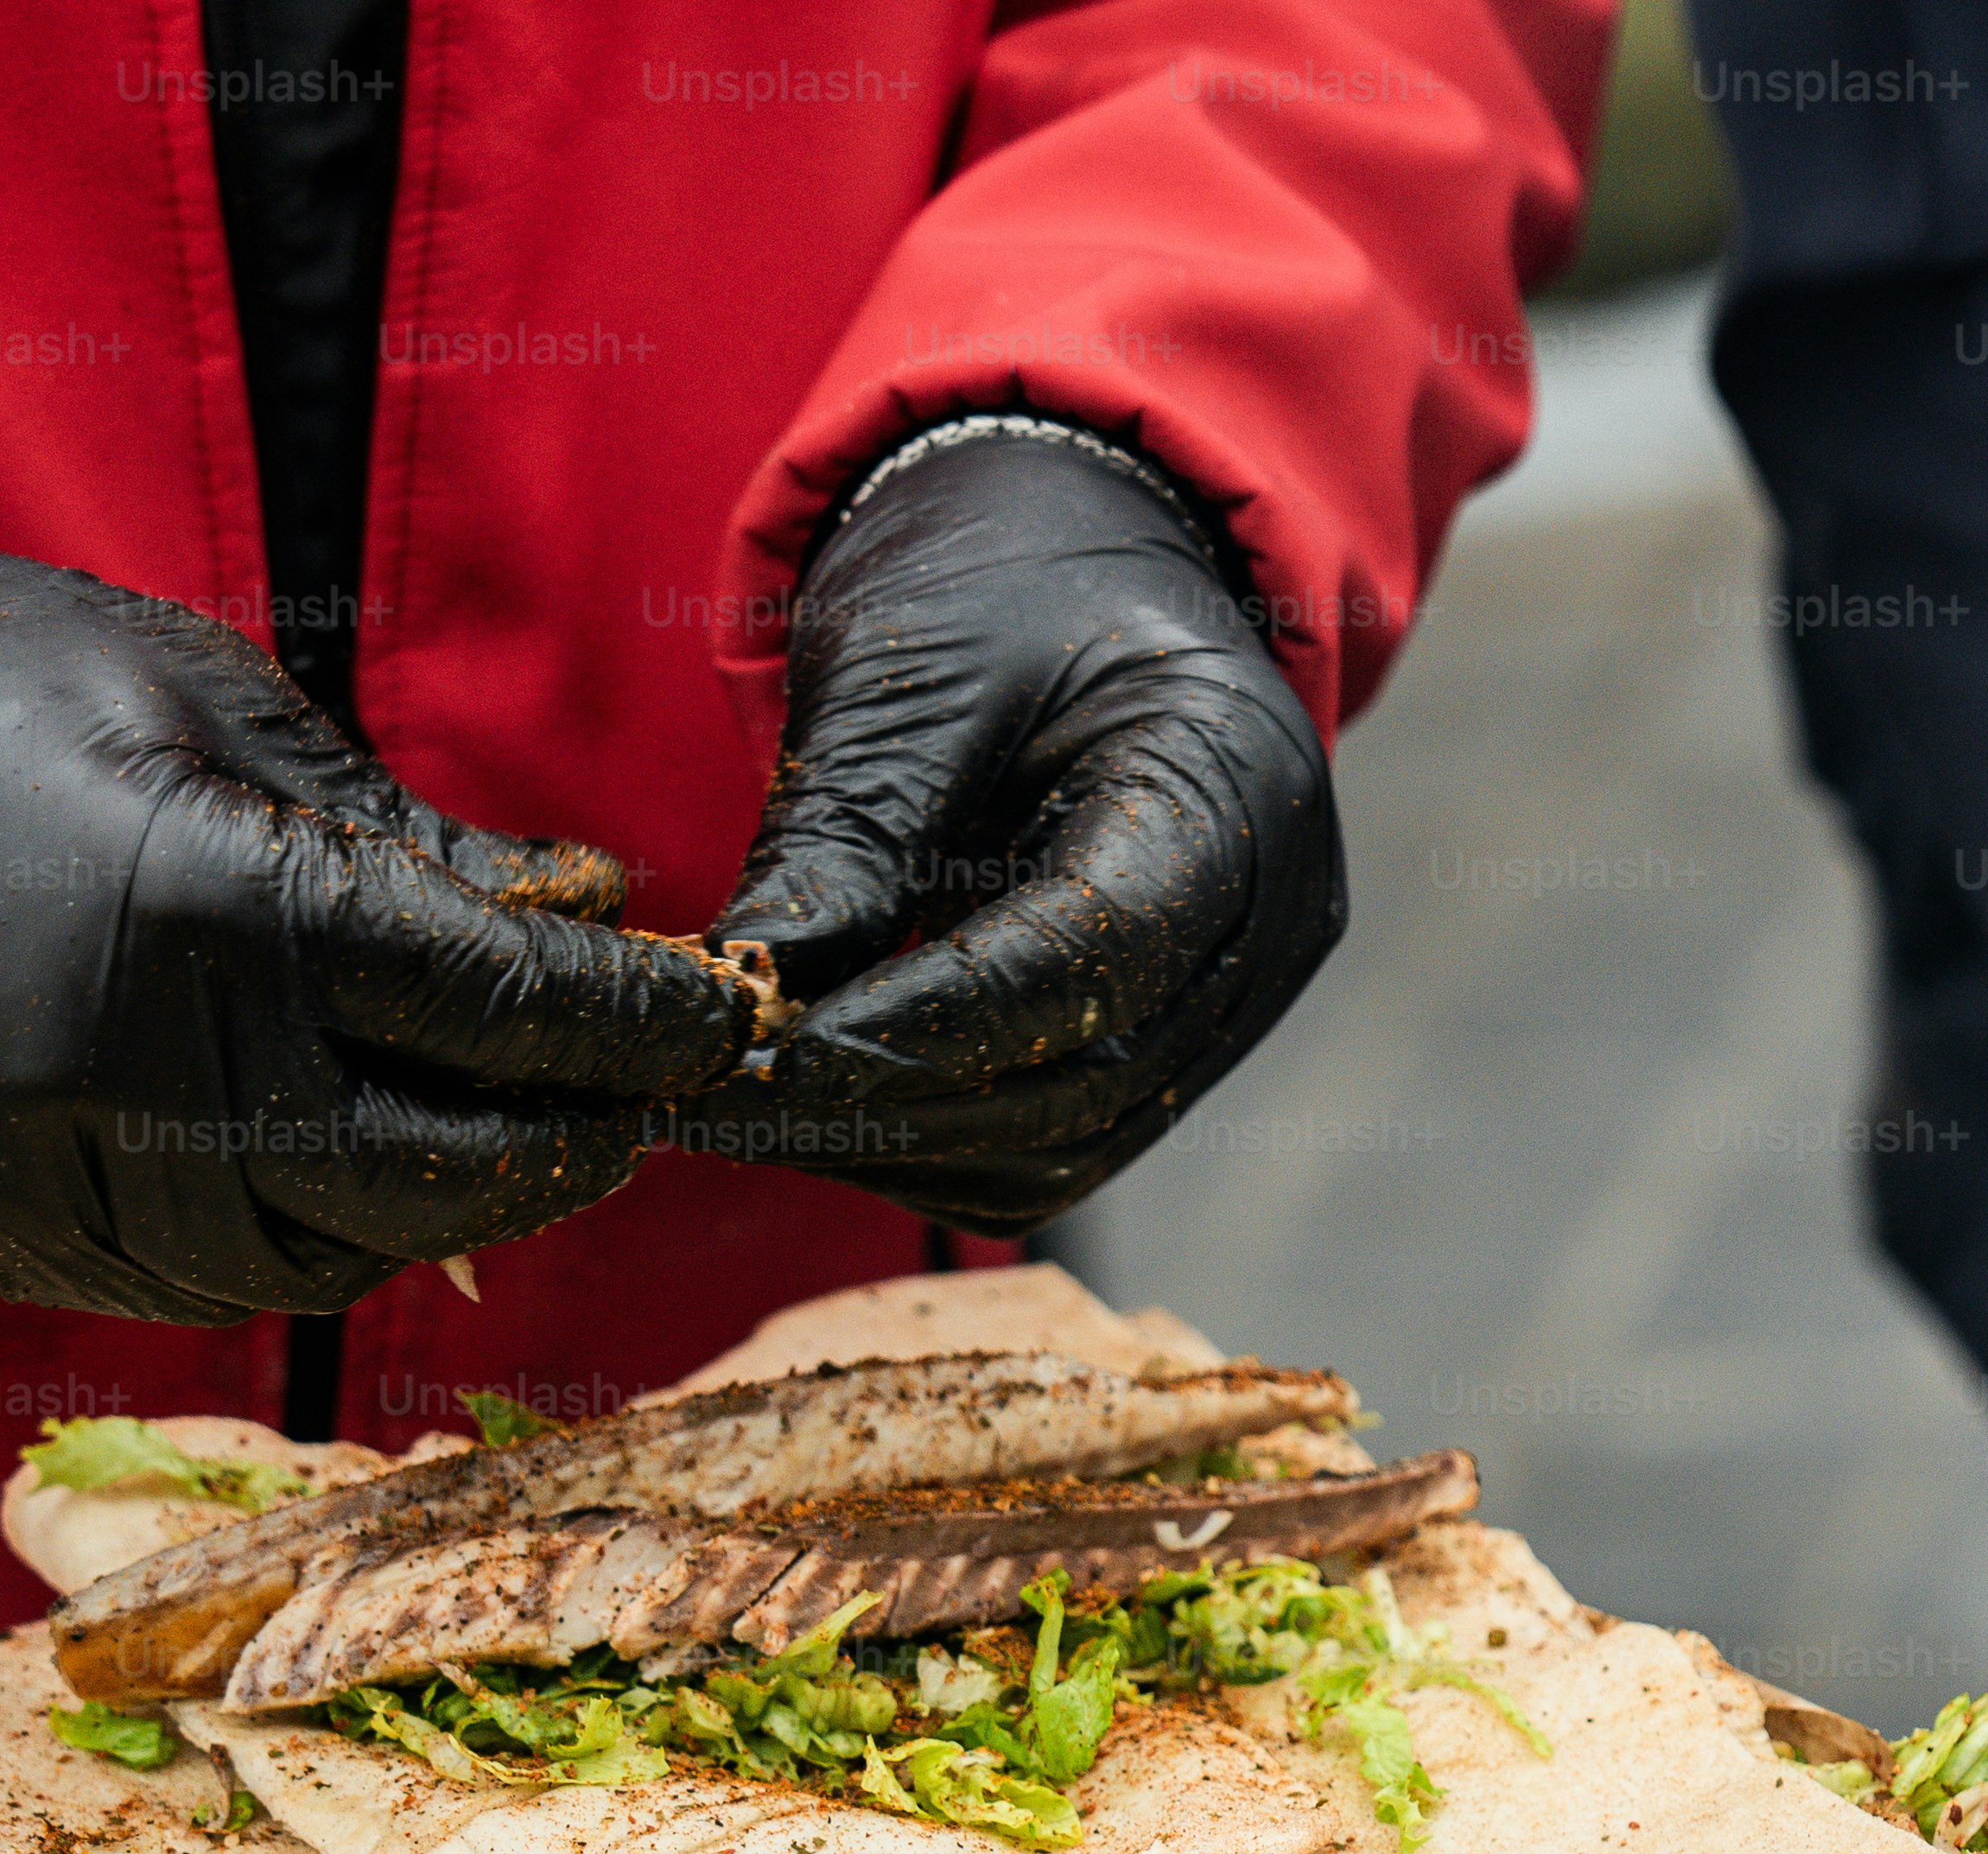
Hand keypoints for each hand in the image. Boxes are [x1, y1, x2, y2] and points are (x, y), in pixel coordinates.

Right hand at [0, 508, 759, 1324]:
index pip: (503, 1008)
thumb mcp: (217, 707)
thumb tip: (594, 921)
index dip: (639, 1024)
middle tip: (644, 1092)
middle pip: (447, 1171)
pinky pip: (212, 1283)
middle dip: (573, 1139)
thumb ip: (411, 848)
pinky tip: (364, 1173)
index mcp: (209, 911)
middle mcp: (138, 1077)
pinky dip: (317, 1237)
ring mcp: (55, 1183)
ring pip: (341, 1256)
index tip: (724, 1016)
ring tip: (515, 1129)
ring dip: (454, 1204)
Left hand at [672, 420, 1344, 1228]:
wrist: (1088, 571)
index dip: (917, 1027)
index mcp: (1226, 784)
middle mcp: (1270, 917)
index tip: (765, 1057)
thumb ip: (848, 832)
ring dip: (904, 1145)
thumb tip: (747, 983)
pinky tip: (832, 1100)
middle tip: (717, 1098)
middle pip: (1081, 1082)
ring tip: (757, 1104)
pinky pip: (1064, 1147)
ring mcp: (1243, 998)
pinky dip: (940, 1145)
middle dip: (889, 1102)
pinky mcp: (1189, 1047)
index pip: (1079, 958)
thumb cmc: (1005, 589)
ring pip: (1070, 1148)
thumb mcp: (913, 670)